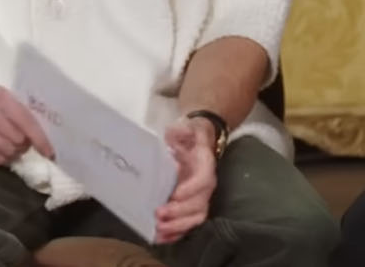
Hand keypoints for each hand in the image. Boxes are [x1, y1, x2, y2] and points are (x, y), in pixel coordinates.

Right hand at [0, 84, 54, 165]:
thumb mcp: (2, 96)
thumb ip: (19, 112)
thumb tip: (37, 137)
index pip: (25, 121)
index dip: (40, 139)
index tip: (49, 152)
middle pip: (16, 140)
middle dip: (24, 145)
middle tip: (24, 144)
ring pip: (5, 152)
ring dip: (13, 153)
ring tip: (12, 148)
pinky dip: (0, 159)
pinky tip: (1, 153)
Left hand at [154, 116, 218, 243]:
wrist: (195, 140)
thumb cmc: (188, 134)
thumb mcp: (184, 126)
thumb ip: (181, 131)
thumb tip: (176, 135)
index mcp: (205, 163)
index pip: (204, 179)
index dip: (191, 189)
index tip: (174, 194)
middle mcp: (205, 184)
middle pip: (199, 204)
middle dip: (179, 212)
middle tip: (159, 214)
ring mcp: (200, 197)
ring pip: (196, 217)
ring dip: (178, 226)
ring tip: (159, 230)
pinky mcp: (191, 206)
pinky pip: (188, 224)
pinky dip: (176, 233)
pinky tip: (162, 238)